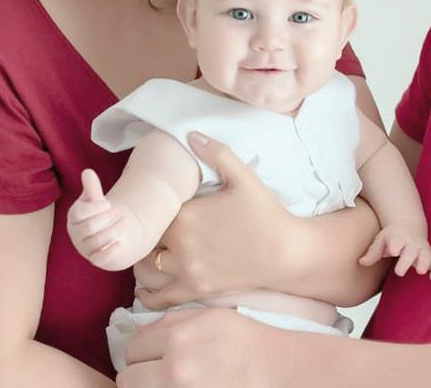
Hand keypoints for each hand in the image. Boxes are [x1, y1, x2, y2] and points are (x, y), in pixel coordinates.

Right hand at [67, 169, 145, 270]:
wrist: (112, 232)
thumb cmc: (101, 213)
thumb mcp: (97, 199)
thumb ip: (92, 187)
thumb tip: (87, 171)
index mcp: (74, 217)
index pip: (78, 214)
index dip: (94, 208)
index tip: (108, 204)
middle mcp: (76, 234)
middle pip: (89, 228)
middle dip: (107, 219)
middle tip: (118, 214)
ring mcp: (85, 248)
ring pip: (97, 241)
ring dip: (114, 230)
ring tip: (123, 223)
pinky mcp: (96, 259)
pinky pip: (100, 259)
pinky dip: (111, 251)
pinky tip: (121, 242)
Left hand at [116, 306, 286, 387]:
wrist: (275, 369)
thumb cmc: (246, 340)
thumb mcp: (210, 316)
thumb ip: (171, 322)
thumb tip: (143, 333)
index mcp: (178, 339)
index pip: (133, 347)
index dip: (142, 349)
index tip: (152, 353)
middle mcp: (174, 370)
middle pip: (128, 378)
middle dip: (139, 372)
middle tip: (156, 370)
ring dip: (148, 386)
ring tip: (167, 380)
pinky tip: (182, 385)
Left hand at [133, 133, 299, 307]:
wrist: (286, 252)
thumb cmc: (265, 213)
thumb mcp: (244, 177)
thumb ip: (216, 153)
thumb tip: (190, 134)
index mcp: (186, 216)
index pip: (153, 213)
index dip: (153, 210)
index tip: (156, 208)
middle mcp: (180, 245)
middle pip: (146, 240)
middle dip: (148, 234)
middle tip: (153, 229)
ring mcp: (187, 270)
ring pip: (146, 268)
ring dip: (144, 261)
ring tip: (149, 253)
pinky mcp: (197, 289)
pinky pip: (161, 297)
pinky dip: (148, 294)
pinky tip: (145, 287)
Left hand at [358, 220, 430, 280]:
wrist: (408, 225)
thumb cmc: (392, 236)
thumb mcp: (381, 240)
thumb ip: (372, 253)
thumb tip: (361, 262)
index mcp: (398, 238)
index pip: (397, 241)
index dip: (395, 245)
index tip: (392, 251)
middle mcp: (411, 243)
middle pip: (411, 251)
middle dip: (407, 260)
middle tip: (399, 271)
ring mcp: (421, 249)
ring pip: (426, 255)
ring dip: (424, 262)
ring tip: (420, 271)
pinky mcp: (429, 256)